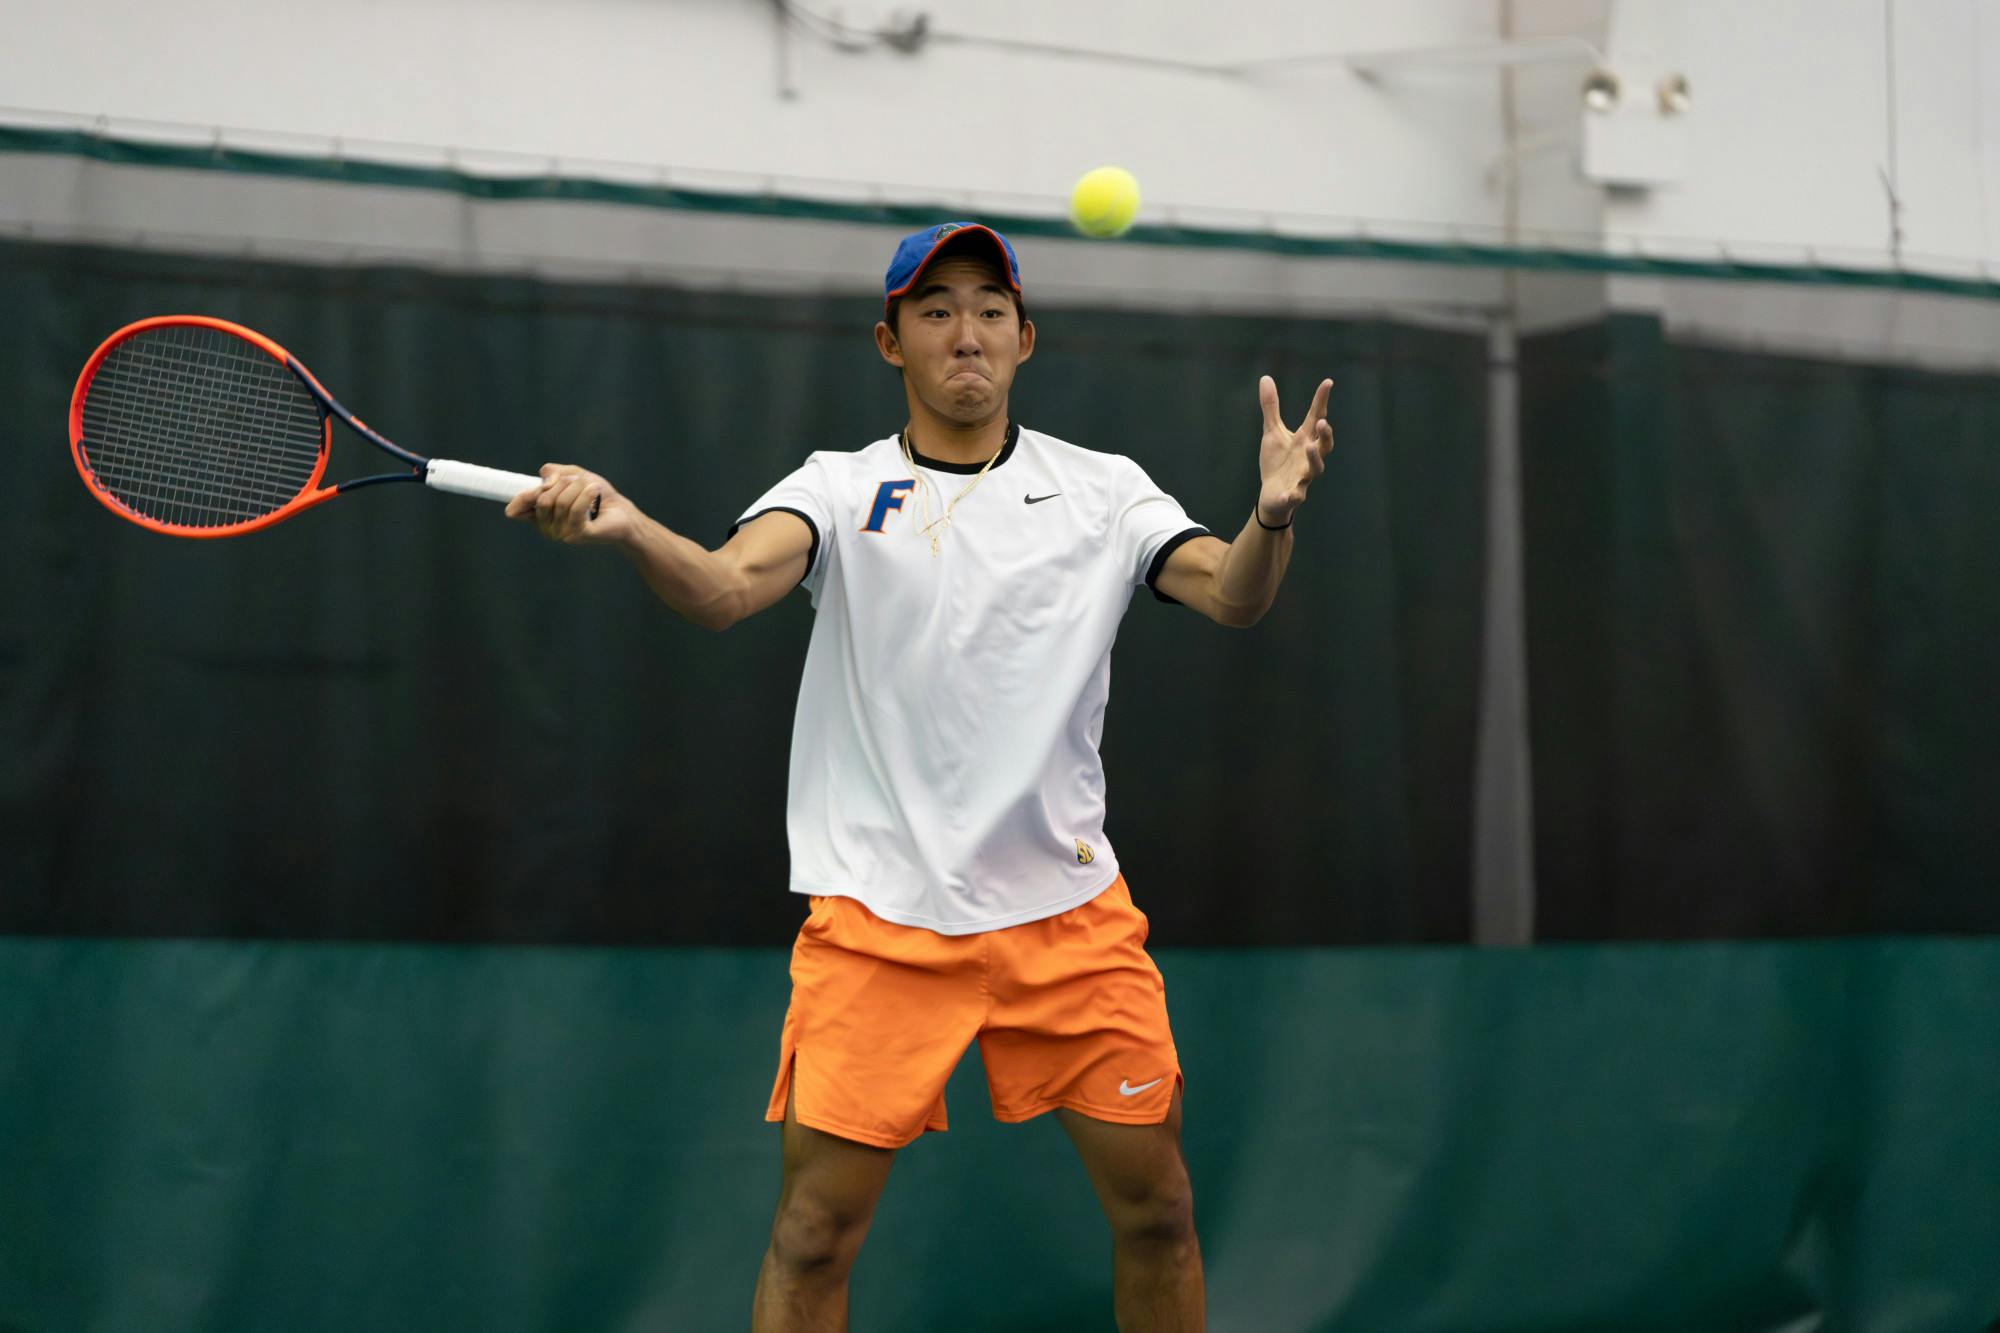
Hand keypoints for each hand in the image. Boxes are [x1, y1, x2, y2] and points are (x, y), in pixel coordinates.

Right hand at [505, 463, 630, 545]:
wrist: (621, 512)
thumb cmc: (596, 495)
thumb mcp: (572, 476)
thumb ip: (553, 473)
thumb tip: (544, 483)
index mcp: (541, 514)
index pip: (521, 508)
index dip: (521, 500)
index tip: (518, 504)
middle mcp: (547, 527)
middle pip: (544, 497)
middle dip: (563, 483)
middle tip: (580, 483)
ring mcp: (561, 533)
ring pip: (560, 501)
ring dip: (578, 488)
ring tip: (592, 490)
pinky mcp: (577, 535)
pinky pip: (575, 510)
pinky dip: (587, 495)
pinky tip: (596, 491)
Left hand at [1255, 374, 1333, 525]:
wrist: (1271, 495)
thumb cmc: (1277, 461)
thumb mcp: (1272, 432)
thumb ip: (1271, 407)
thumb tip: (1265, 378)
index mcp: (1305, 439)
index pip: (1316, 417)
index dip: (1322, 400)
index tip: (1328, 382)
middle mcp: (1309, 457)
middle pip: (1324, 445)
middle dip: (1326, 434)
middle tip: (1323, 422)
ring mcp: (1303, 476)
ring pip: (1316, 468)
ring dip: (1314, 458)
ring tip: (1309, 447)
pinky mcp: (1292, 494)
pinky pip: (1297, 496)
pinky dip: (1293, 495)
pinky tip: (1289, 495)